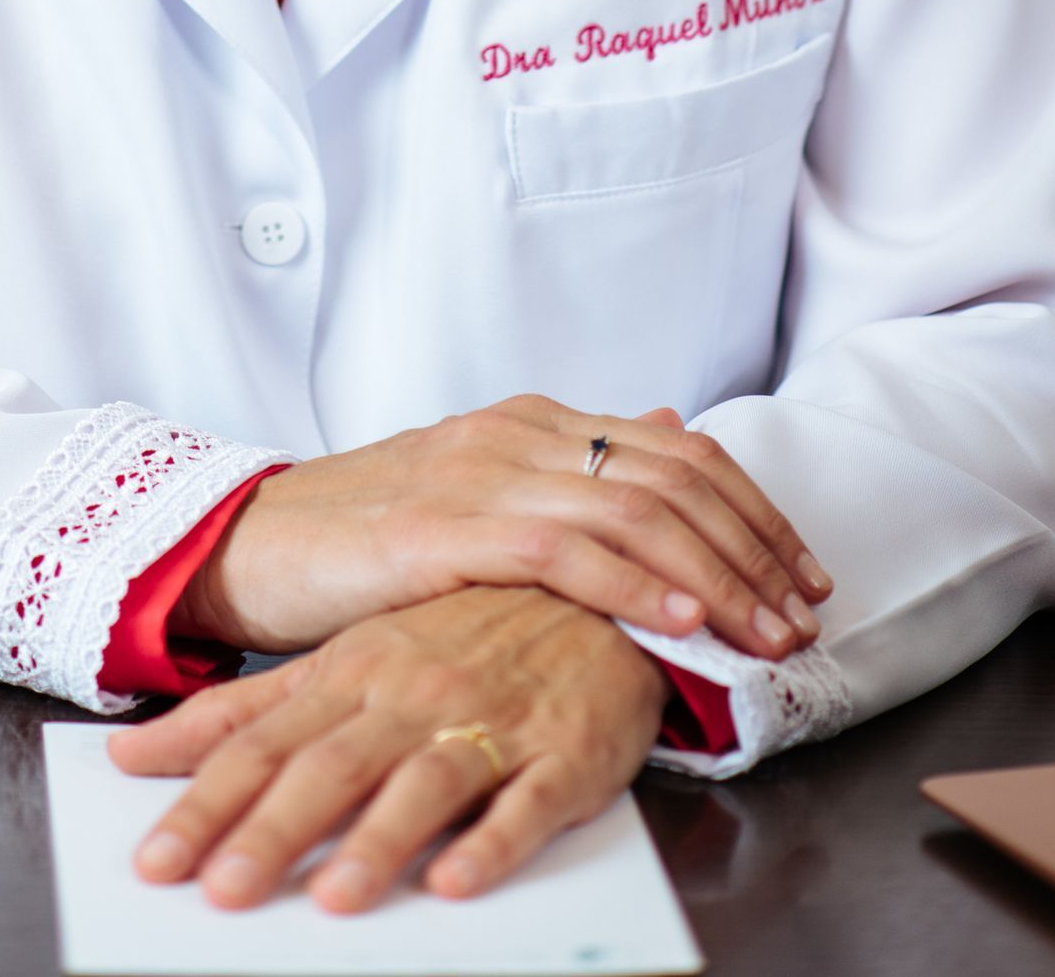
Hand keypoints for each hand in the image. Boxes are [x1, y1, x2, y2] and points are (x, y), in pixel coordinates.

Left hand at [110, 586, 666, 911]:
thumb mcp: (342, 658)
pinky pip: (527, 801)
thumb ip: (244, 709)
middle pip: (328, 766)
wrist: (592, 589)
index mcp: (350, 672)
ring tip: (333, 897)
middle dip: (271, 831)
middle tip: (220, 893)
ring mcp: (488, 720)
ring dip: (378, 839)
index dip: (205, 800)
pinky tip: (459, 879)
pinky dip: (492, 839)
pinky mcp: (562, 753)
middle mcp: (409, 693)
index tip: (153, 859)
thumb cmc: (458, 630)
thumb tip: (136, 751)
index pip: (260, 743)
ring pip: (423, 781)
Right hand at [176, 397, 829, 663]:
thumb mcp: (481, 487)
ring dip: (717, 577)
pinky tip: (679, 623)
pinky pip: (564, 550)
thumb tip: (666, 426)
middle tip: (802, 613)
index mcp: (531, 421)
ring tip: (764, 633)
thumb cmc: (367, 533)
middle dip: (754, 549)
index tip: (802, 573)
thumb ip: (573, 467)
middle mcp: (516, 433)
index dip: (753, 510)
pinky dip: (635, 584)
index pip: (679, 448)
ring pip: (634, 510)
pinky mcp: (443, 530)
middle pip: (675, 476)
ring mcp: (480, 474)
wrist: (251, 541)